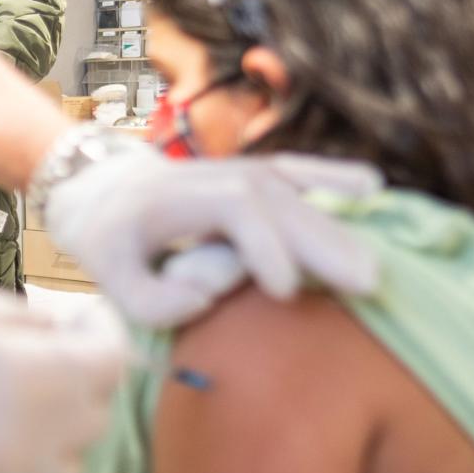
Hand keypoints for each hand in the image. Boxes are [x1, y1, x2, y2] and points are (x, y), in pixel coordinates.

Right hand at [0, 258, 127, 472]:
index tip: (84, 328)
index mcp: (39, 378)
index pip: (113, 363)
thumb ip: (31, 323)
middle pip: (92, 416)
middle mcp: (34, 443)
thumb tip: (66, 336)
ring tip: (5, 411)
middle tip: (38, 361)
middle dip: (75, 382)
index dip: (102, 337)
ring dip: (50, 437)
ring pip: (66, 469)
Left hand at [45, 147, 381, 328]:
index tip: (287, 290)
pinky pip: (295, 173)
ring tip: (375, 256)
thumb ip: (145, 296)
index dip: (264, 244)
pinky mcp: (250, 176)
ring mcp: (234, 171)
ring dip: (336, 218)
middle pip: (276, 199)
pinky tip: (371, 188)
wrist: (98, 187)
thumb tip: (204, 300)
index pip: (234, 208)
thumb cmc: (107, 238)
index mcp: (175, 195)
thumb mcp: (106, 270)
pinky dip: (332, 178)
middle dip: (320, 239)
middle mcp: (212, 176)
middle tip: (365, 283)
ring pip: (293, 187)